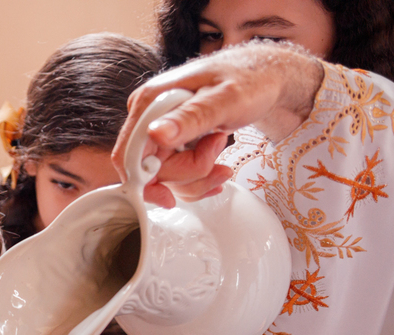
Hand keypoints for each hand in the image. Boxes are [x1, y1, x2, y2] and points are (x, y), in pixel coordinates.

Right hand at [112, 42, 324, 207]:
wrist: (265, 77)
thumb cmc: (249, 79)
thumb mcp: (224, 98)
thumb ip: (190, 118)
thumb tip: (156, 134)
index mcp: (151, 102)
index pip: (128, 155)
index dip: (143, 182)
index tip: (168, 198)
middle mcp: (149, 118)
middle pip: (151, 171)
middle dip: (188, 170)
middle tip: (217, 145)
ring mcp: (161, 132)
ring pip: (167, 178)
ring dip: (199, 173)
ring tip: (220, 144)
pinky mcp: (173, 143)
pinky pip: (177, 176)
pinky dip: (200, 178)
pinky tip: (217, 166)